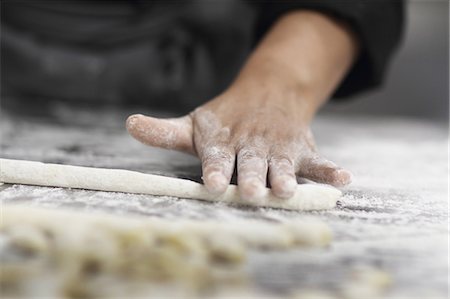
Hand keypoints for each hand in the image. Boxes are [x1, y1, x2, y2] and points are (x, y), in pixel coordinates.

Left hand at [126, 84, 351, 200]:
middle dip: (250, 178)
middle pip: (250, 165)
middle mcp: (252, 146)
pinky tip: (343, 179)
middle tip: (249, 192)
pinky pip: (318, 161)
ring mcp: (278, 148)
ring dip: (284, 176)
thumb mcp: (194, 124)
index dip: (214, 170)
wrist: (267, 94)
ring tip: (286, 189)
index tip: (211, 182)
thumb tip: (129, 124)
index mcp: (224, 142)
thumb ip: (164, 131)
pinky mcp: (301, 151)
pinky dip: (330, 170)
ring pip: (281, 165)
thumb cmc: (224, 119)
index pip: (217, 158)